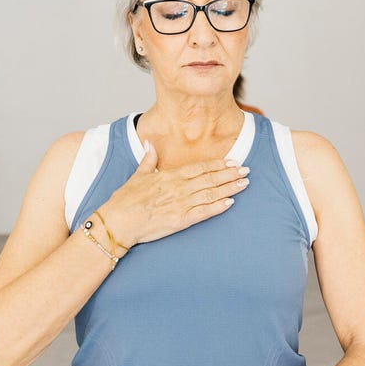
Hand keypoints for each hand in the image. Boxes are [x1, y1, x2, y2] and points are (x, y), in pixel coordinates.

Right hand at [102, 142, 248, 248]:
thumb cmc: (125, 200)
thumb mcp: (137, 175)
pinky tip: (230, 203)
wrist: (118, 222)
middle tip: (246, 170)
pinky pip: (204, 213)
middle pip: (210, 179)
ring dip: (229, 188)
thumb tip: (150, 144)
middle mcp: (178, 188)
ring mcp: (181, 204)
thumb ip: (148, 160)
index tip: (232, 161)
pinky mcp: (181, 221)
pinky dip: (218, 207)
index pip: (199, 167)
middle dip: (230, 174)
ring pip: (211, 194)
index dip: (218, 164)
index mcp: (169, 176)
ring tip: (244, 183)